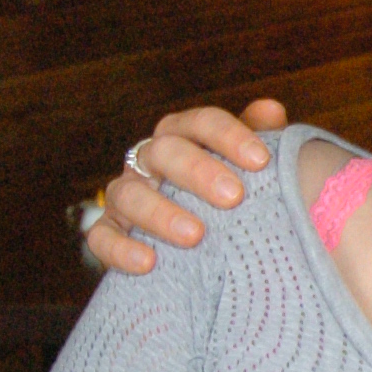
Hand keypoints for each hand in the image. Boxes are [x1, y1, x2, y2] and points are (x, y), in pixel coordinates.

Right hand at [88, 100, 287, 275]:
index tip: (261, 161)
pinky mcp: (108, 234)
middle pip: (164, 151)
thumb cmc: (229, 200)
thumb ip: (263, 141)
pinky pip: (101, 237)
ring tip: (195, 235)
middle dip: (198, 171)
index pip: (202, 122)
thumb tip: (270, 109)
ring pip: (128, 193)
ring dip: (160, 212)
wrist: (204, 252)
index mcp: (185, 137)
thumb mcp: (250, 171)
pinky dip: (120, 248)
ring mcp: (126, 195)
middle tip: (234, 198)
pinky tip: (149, 262)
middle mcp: (150, 160)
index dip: (229, 136)